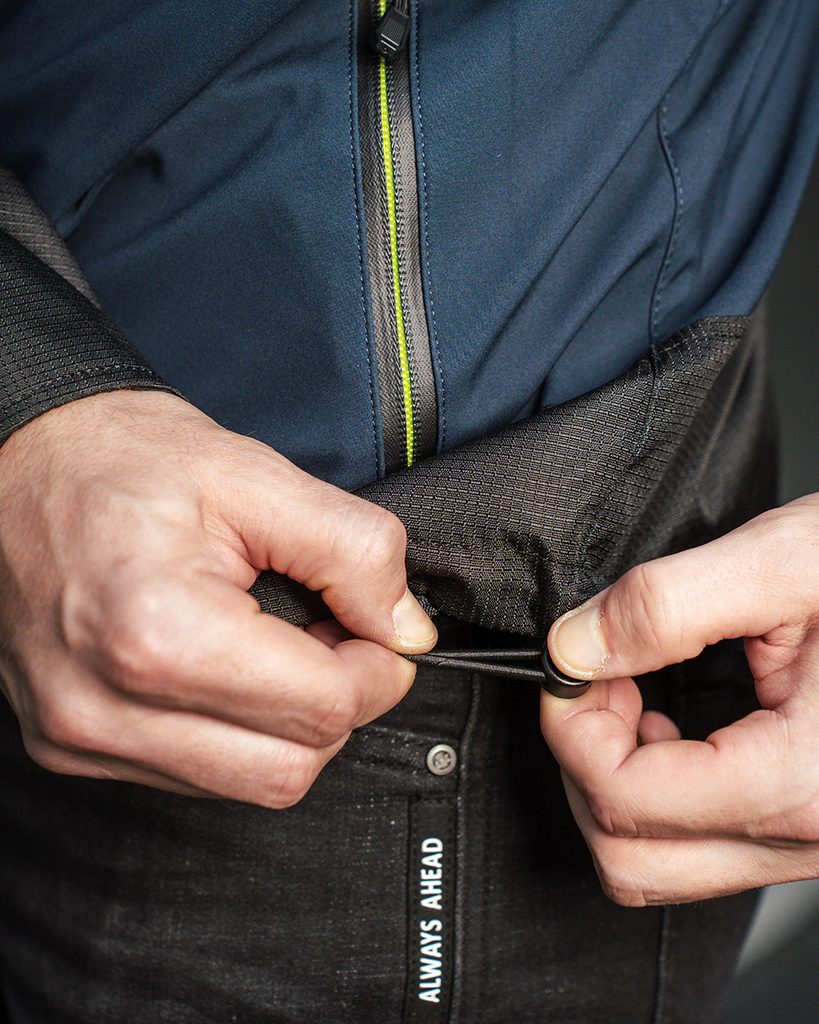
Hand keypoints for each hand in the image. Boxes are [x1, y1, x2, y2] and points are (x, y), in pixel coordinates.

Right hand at [0, 391, 435, 806]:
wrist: (20, 463)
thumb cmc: (124, 459)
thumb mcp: (256, 476)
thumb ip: (354, 552)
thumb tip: (408, 631)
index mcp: (157, 635)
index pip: (322, 709)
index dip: (377, 668)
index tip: (377, 628)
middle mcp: (106, 708)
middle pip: (289, 769)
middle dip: (338, 704)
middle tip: (330, 634)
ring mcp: (81, 739)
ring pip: (247, 785)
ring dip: (288, 725)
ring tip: (272, 644)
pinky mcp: (72, 749)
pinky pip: (196, 777)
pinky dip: (237, 733)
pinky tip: (226, 668)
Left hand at [540, 494, 818, 905]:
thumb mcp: (790, 562)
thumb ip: (669, 605)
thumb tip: (575, 647)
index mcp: (806, 782)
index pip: (627, 800)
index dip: (571, 726)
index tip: (571, 664)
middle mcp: (815, 837)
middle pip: (632, 858)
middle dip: (586, 762)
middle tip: (600, 679)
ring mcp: (814, 841)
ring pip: (663, 864)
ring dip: (619, 779)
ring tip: (636, 694)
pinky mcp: (809, 826)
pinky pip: (703, 844)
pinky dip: (659, 791)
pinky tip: (672, 724)